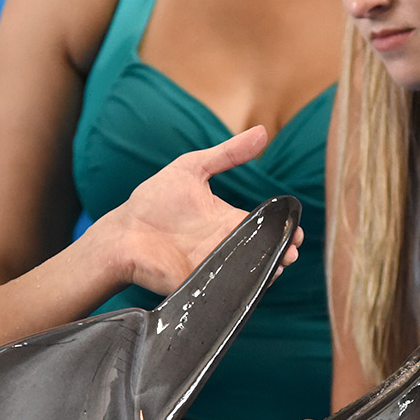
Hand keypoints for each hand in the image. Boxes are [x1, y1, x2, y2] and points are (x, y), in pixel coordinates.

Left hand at [97, 126, 302, 295]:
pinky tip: (253, 278)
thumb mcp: (192, 167)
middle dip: (282, 252)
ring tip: (280, 263)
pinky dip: (241, 286)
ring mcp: (214, 267)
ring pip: (250, 272)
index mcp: (227, 220)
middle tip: (292, 250)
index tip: (296, 229)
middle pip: (263, 252)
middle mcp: (225, 245)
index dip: (283, 229)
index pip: (264, 226)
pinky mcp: (200, 284)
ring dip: (268, 270)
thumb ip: (227, 153)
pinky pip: (226, 289)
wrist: (123, 231)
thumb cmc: (154, 199)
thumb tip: (263, 131)